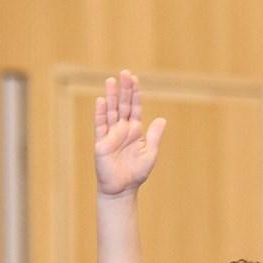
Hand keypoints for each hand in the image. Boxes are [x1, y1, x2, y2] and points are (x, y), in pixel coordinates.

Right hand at [94, 71, 165, 196]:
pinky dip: (101, 113)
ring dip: (111, 96)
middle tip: (125, 73)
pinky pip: (100, 125)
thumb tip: (162, 119)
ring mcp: (111, 134)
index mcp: (135, 130)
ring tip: (111, 80)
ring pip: (111, 111)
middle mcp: (122, 129)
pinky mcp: (101, 142)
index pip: (134, 107)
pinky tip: (102, 101)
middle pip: (123, 105)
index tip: (135, 79)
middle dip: (124, 89)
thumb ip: (155, 136)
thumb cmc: (136, 173)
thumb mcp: (150, 153)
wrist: (122, 189)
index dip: (135, 94)